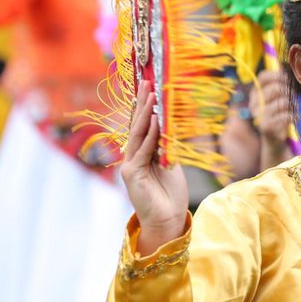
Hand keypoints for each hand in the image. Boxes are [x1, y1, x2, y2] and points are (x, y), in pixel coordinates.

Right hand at [120, 81, 188, 255]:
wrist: (167, 219)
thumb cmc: (170, 194)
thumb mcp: (170, 164)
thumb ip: (166, 147)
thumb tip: (168, 126)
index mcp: (141, 155)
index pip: (141, 126)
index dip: (144, 107)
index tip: (149, 87)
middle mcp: (132, 157)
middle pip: (136, 125)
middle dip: (142, 103)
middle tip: (146, 82)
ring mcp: (130, 165)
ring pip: (138, 134)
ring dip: (146, 114)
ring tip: (151, 95)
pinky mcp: (132, 174)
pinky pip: (143, 150)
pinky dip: (150, 135)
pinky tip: (155, 120)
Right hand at [248, 70, 292, 146]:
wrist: (274, 138)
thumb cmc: (279, 114)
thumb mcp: (278, 98)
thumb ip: (281, 84)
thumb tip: (293, 67)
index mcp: (255, 92)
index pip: (263, 77)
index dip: (278, 74)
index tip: (288, 78)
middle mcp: (254, 102)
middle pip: (276, 88)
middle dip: (290, 92)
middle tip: (294, 97)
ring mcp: (259, 115)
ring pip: (283, 102)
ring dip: (293, 105)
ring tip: (293, 109)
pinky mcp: (266, 126)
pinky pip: (286, 115)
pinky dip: (293, 116)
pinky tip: (293, 118)